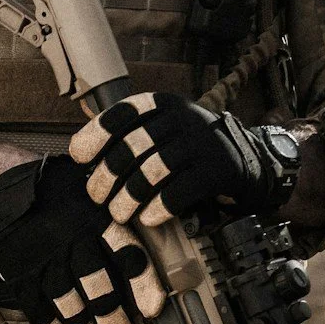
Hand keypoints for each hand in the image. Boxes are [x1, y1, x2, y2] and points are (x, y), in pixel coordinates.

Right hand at [0, 155, 165, 323]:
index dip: (143, 286)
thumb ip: (117, 220)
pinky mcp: (21, 275)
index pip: (127, 254)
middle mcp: (71, 240)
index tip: (153, 310)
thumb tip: (148, 256)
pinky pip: (40, 314)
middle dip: (114, 322)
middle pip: (99, 290)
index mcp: (96, 218)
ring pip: (71, 308)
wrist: (3, 188)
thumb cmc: (58, 193)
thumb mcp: (93, 193)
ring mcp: (43, 260)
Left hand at [69, 93, 299, 228]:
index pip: (124, 113)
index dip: (97, 133)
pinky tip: (148, 218)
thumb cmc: (191, 149)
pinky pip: (180, 190)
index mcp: (164, 105)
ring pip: (153, 169)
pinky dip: (159, 208)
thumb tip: (83, 155)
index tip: (78, 156)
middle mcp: (183, 118)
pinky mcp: (217, 170)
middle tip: (96, 196)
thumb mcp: (165, 129)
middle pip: (134, 145)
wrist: (246, 158)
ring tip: (119, 214)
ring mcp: (202, 143)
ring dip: (129, 196)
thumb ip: (131, 135)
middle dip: (108, 174)